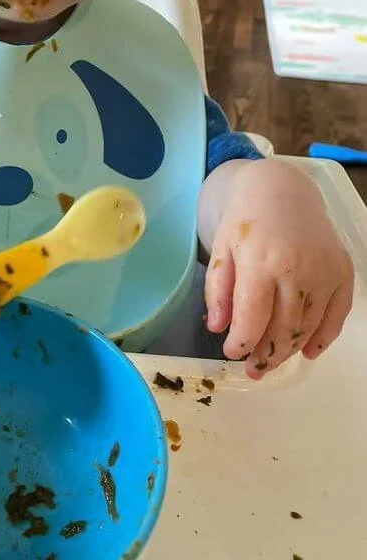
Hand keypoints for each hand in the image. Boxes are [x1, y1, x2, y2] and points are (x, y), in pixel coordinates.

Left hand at [203, 159, 353, 378]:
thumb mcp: (221, 249)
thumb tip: (217, 328)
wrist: (281, 189)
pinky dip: (323, 338)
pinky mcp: (343, 272)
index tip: (231, 353)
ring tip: (272, 361)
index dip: (242, 343)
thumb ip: (217, 289)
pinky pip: (337, 316)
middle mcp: (297, 268)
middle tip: (253, 370)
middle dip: (266, 355)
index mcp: (261, 261)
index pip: (253, 317)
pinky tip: (307, 351)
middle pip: (284, 329)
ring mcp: (325, 271)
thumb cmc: (245, 220)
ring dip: (290, 351)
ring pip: (309, 327)